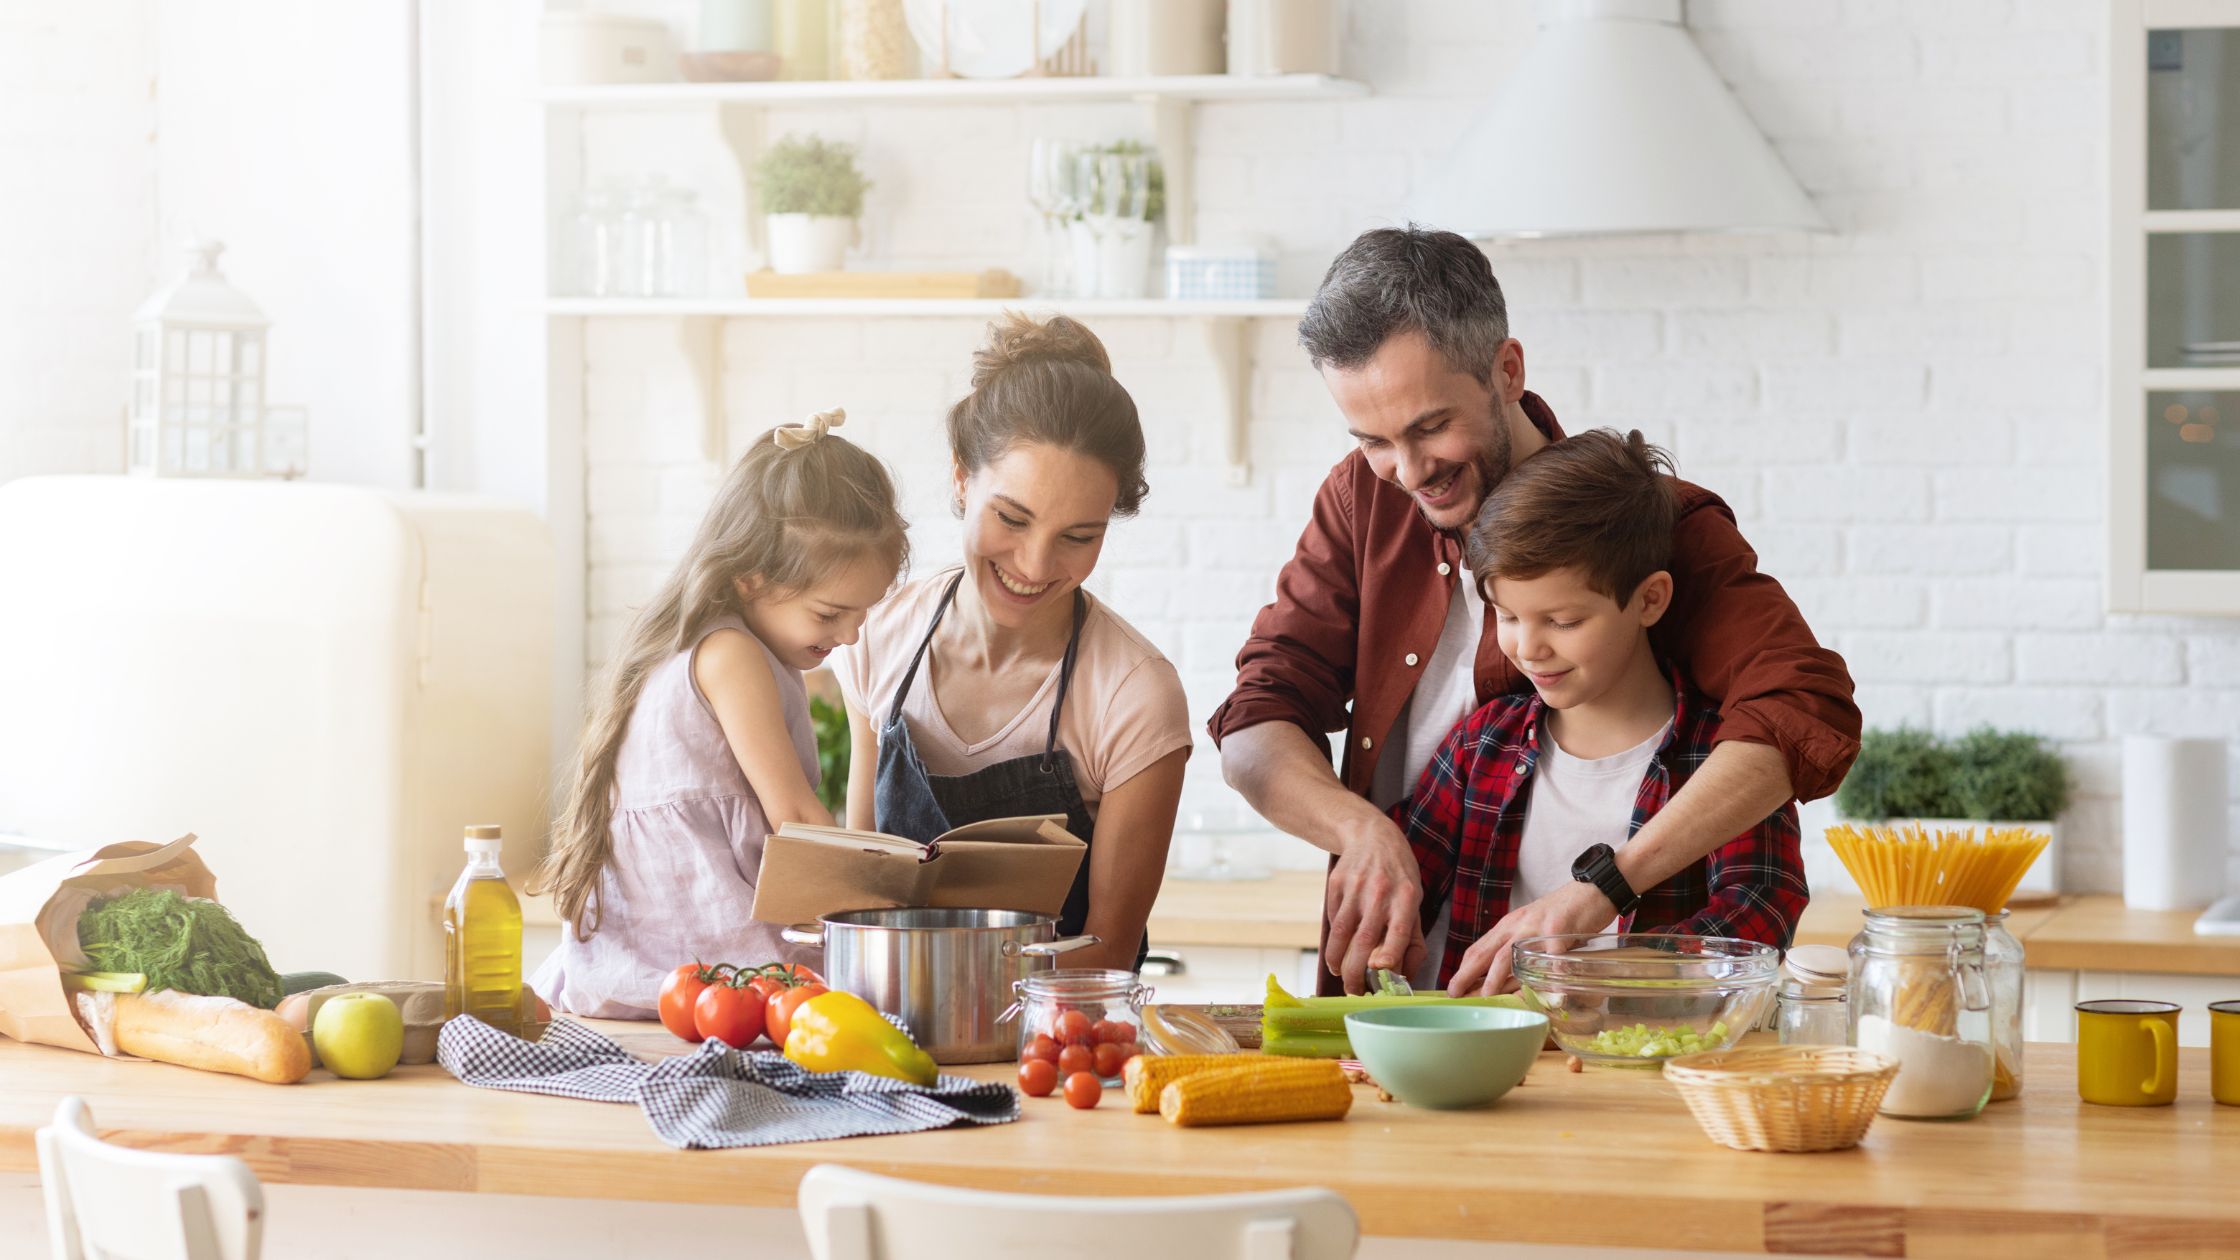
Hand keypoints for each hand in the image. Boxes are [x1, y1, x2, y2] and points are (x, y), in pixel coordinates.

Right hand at [1321, 817, 1425, 994]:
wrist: (1372, 836)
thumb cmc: (1399, 877)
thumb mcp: (1415, 902)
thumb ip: (1413, 940)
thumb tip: (1404, 976)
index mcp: (1407, 898)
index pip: (1398, 931)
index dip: (1389, 954)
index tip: (1380, 972)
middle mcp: (1380, 892)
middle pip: (1363, 939)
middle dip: (1355, 971)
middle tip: (1354, 990)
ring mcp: (1355, 887)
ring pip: (1340, 932)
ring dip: (1337, 960)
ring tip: (1340, 974)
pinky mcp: (1336, 884)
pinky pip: (1331, 918)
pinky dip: (1332, 939)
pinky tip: (1337, 949)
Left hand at [1444, 881, 1615, 996]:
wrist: (1592, 889)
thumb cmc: (1563, 914)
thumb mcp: (1533, 929)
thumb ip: (1520, 950)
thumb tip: (1506, 982)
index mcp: (1509, 926)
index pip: (1479, 949)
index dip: (1463, 969)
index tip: (1452, 988)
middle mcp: (1518, 926)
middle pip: (1487, 953)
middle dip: (1468, 975)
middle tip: (1456, 994)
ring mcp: (1537, 927)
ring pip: (1510, 954)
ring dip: (1497, 978)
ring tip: (1488, 997)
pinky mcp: (1559, 927)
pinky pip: (1552, 955)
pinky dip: (1549, 975)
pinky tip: (1548, 992)